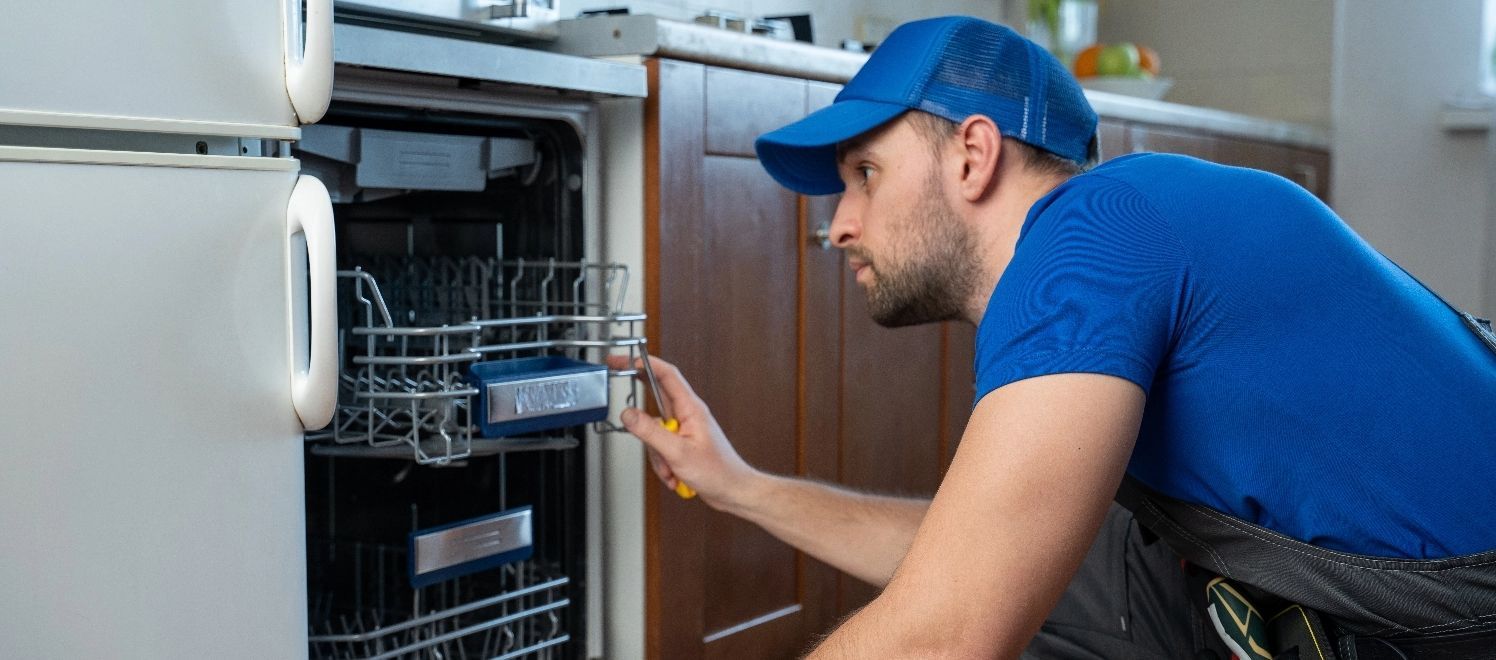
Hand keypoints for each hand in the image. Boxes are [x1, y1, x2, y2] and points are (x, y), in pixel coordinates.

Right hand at [606, 354, 760, 510]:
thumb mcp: (678, 452)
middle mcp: (687, 414)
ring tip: (671, 467)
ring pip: (654, 430)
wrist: (732, 491)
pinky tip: (674, 474)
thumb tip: (628, 414)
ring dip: (657, 453)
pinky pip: (660, 447)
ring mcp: (684, 429)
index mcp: (691, 408)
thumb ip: (650, 431)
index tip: (625, 360)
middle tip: (621, 384)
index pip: (666, 375)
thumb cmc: (718, 471)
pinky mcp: (681, 444)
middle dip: (640, 403)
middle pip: (655, 397)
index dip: (644, 363)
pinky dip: (663, 463)